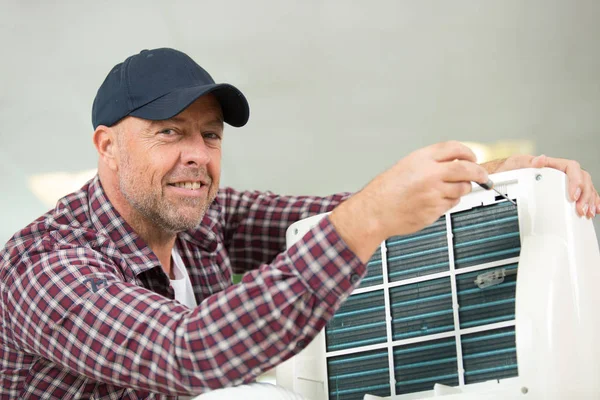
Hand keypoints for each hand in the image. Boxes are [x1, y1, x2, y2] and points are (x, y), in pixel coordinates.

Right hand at [330, 141, 488, 261]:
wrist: (374, 211)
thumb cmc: (387, 190)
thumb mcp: (407, 166)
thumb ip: (431, 163)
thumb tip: (456, 164)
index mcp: (422, 158)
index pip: (455, 149)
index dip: (469, 153)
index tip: (473, 158)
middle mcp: (431, 173)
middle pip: (467, 169)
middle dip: (480, 173)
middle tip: (484, 177)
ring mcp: (434, 192)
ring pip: (462, 189)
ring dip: (460, 190)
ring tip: (443, 192)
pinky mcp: (435, 209)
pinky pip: (451, 204)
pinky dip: (447, 203)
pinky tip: (432, 203)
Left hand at [498, 154, 598, 218]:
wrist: (504, 176)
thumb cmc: (510, 169)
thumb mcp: (515, 164)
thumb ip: (528, 162)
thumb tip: (541, 159)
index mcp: (551, 164)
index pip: (571, 167)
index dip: (576, 181)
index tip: (573, 195)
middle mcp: (559, 171)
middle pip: (582, 178)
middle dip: (584, 194)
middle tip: (580, 209)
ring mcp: (562, 181)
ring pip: (584, 187)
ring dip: (589, 199)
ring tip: (587, 212)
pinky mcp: (562, 190)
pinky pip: (581, 193)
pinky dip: (590, 200)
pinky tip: (593, 209)